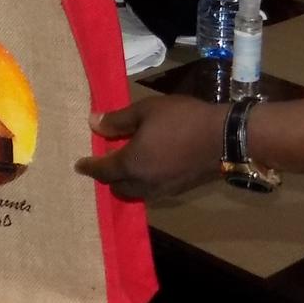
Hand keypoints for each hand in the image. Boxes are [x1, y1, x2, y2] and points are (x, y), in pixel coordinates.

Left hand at [74, 96, 228, 201]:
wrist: (224, 138)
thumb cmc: (181, 119)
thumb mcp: (146, 111)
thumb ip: (118, 120)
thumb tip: (93, 124)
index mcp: (131, 164)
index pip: (102, 171)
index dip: (89, 167)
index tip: (79, 165)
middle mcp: (144, 183)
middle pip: (117, 187)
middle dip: (108, 176)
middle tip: (105, 160)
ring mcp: (162, 190)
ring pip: (135, 191)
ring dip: (126, 181)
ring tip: (126, 164)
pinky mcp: (178, 190)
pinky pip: (151, 190)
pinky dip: (143, 182)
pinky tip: (149, 167)